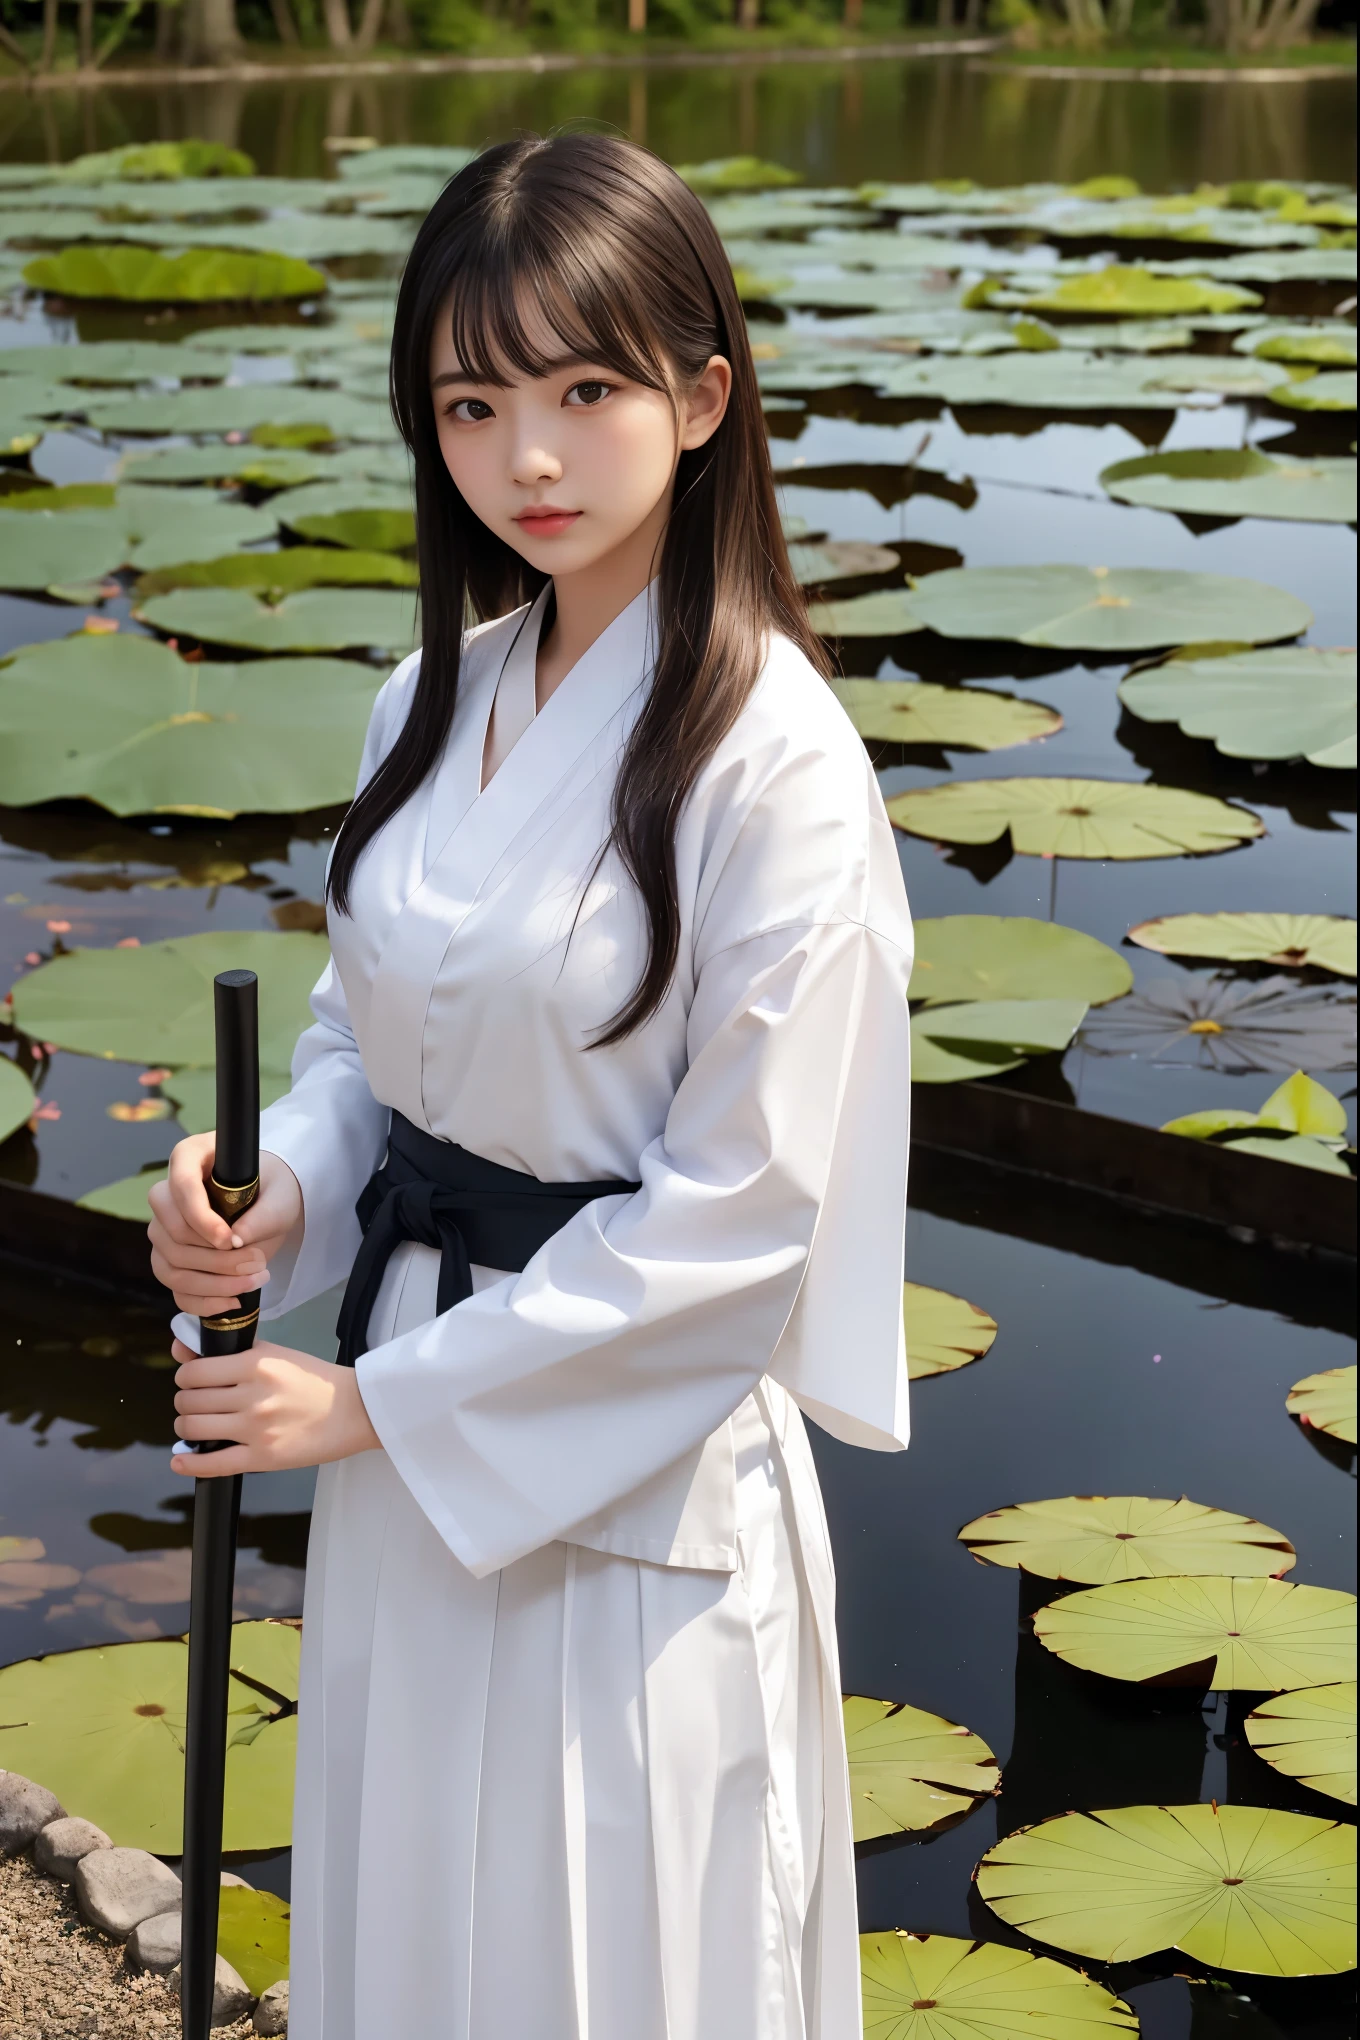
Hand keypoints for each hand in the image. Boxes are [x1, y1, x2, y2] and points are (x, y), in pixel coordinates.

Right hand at [148, 1138, 302, 1317]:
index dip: (201, 1219)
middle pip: (172, 1234)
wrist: (270, 1204)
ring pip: (169, 1267)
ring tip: (254, 1280)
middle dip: (215, 1258)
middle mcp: (168, 1195)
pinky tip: (234, 1300)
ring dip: (212, 1284)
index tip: (231, 1240)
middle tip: (257, 1262)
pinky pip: (174, 1290)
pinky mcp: (171, 1261)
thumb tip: (237, 1243)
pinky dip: (203, 1302)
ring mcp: (164, 1231)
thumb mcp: (281, 1195)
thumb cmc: (273, 1188)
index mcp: (189, 1158)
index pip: (181, 1187)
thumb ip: (264, 1214)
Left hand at [170, 1337, 379, 1477]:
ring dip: (187, 1427)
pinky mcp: (263, 1458)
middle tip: (197, 1404)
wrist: (354, 1410)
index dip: (185, 1377)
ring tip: (197, 1425)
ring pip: (194, 1429)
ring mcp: (257, 1429)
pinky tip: (181, 1459)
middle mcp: (253, 1396)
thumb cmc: (313, 1380)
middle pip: (189, 1401)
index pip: (193, 1372)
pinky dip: (190, 1463)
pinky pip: (213, 1463)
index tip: (193, 1381)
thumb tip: (180, 1348)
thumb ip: (228, 1350)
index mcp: (255, 1364)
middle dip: (186, 1402)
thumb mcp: (274, 1354)